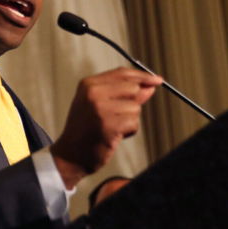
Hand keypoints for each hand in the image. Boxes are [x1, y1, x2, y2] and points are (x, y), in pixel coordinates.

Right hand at [50, 68, 161, 188]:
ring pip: (135, 108)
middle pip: (133, 88)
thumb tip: (150, 86)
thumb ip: (124, 94)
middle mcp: (93, 93)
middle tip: (117, 116)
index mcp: (89, 84)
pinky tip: (114, 136)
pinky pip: (134, 123)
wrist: (71, 155)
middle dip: (133, 103)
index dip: (143, 76)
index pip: (123, 73)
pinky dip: (129, 131)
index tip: (157, 80)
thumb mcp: (99, 104)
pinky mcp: (108, 125)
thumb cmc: (86, 129)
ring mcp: (100, 109)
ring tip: (112, 128)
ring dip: (130, 120)